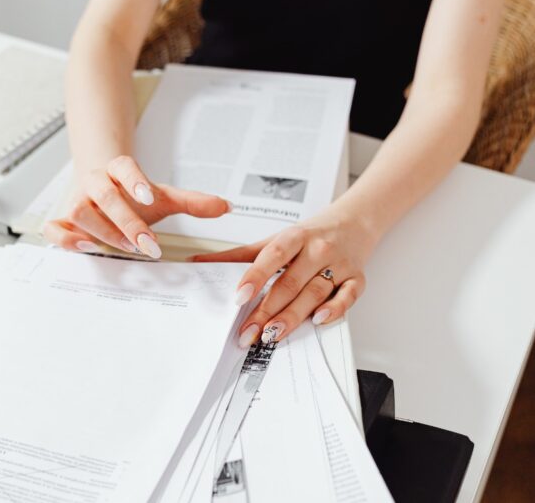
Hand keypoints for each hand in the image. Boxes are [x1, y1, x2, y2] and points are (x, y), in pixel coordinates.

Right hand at [43, 156, 230, 257]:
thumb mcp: (163, 198)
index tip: (150, 196)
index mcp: (117, 171)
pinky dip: (65, 240)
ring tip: (126, 248)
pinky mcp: (62, 222)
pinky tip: (87, 249)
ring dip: (102, 231)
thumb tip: (227, 206)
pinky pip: (53, 229)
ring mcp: (75, 202)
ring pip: (77, 211)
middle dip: (125, 220)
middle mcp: (93, 184)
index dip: (134, 179)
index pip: (123, 166)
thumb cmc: (132, 197)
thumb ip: (192, 202)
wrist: (102, 191)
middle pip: (102, 194)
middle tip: (147, 243)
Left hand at [191, 207, 378, 346]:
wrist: (354, 222)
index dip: (255, 276)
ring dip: (292, 316)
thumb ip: (240, 255)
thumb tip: (200, 262)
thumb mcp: (276, 239)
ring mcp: (339, 265)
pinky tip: (317, 321)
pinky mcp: (357, 279)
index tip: (239, 297)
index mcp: (296, 236)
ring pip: (314, 293)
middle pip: (291, 282)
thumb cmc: (310, 235)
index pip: (273, 255)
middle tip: (247, 331)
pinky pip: (348, 296)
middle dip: (267, 310)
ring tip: (271, 334)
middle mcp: (318, 249)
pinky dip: (334, 309)